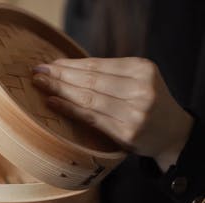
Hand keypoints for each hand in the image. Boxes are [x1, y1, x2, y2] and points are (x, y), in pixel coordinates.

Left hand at [32, 57, 193, 170]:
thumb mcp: (135, 80)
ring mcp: (134, 113)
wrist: (172, 133)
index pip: (97, 65)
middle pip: (90, 80)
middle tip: (37, 72)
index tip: (49, 63)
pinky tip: (52, 102)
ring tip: (40, 84)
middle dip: (60, 75)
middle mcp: (140, 90)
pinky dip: (68, 109)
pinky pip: (90, 118)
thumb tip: (62, 66)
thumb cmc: (145, 102)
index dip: (70, 64)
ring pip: (88, 98)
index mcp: (142, 70)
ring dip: (60, 90)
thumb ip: (108, 73)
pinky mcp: (126, 133)